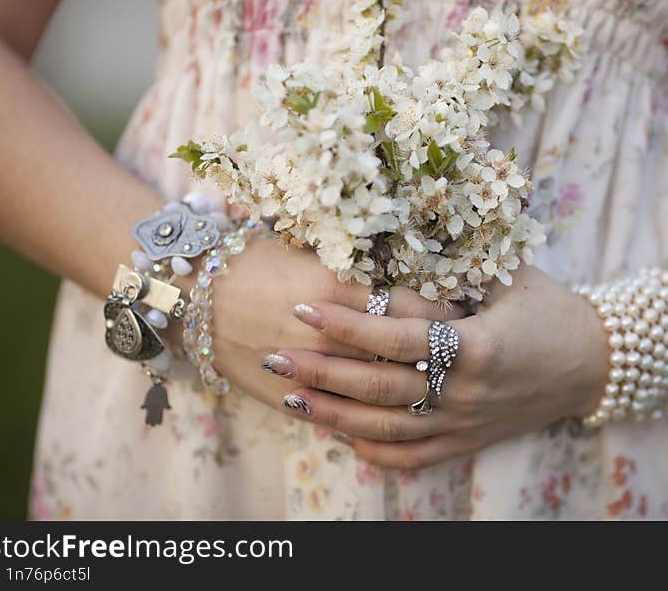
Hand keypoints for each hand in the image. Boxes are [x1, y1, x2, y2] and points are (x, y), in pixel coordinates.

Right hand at [172, 237, 464, 411]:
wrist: (193, 295)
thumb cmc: (252, 260)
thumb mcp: (308, 252)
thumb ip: (358, 270)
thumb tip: (408, 277)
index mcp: (333, 289)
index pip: (404, 305)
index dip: (442, 311)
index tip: (469, 312)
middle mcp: (326, 334)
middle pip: (398, 351)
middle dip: (439, 354)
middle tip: (474, 353)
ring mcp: (308, 371)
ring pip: (375, 390)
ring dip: (412, 388)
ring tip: (448, 384)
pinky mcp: (291, 398)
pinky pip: (343, 415)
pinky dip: (374, 415)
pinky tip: (403, 412)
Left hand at [270, 265, 607, 469]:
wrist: (593, 363)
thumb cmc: (550, 309)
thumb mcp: (506, 277)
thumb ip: (451, 269)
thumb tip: (390, 247)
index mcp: (478, 346)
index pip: (397, 337)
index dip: (347, 325)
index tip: (303, 308)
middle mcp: (466, 392)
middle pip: (380, 388)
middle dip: (322, 372)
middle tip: (274, 353)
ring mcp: (465, 424)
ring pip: (387, 427)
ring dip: (333, 414)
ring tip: (288, 395)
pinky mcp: (468, 441)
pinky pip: (414, 456)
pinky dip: (373, 450)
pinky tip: (339, 436)